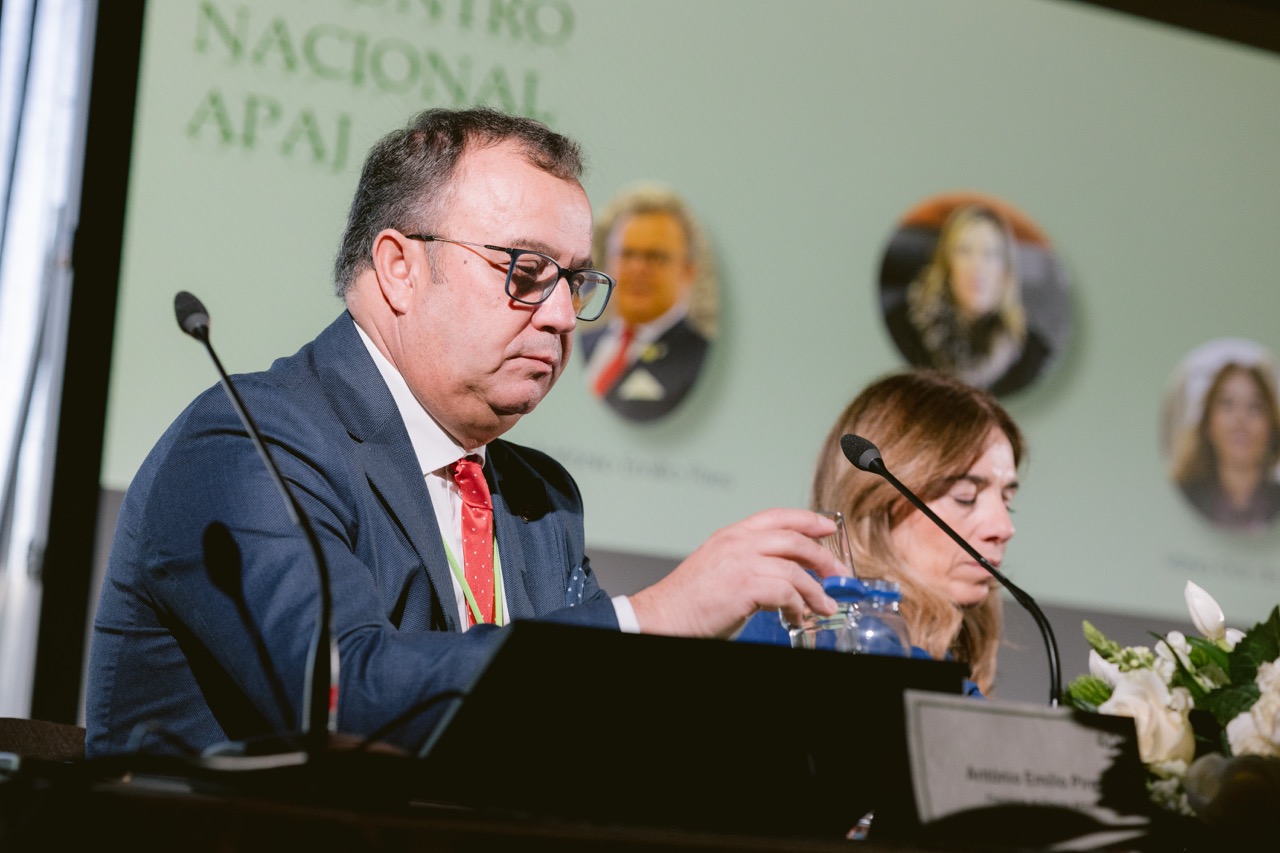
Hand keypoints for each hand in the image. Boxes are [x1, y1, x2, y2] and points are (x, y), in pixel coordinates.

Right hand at [628, 508, 851, 638]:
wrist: (664, 616)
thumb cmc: (689, 600)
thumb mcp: (721, 568)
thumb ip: (750, 562)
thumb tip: (784, 573)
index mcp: (732, 535)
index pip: (777, 516)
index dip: (807, 519)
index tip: (828, 527)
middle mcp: (738, 543)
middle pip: (794, 539)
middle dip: (823, 557)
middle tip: (838, 574)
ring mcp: (741, 563)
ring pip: (795, 570)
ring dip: (816, 590)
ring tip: (825, 605)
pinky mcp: (744, 587)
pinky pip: (787, 593)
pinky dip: (799, 606)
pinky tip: (798, 615)